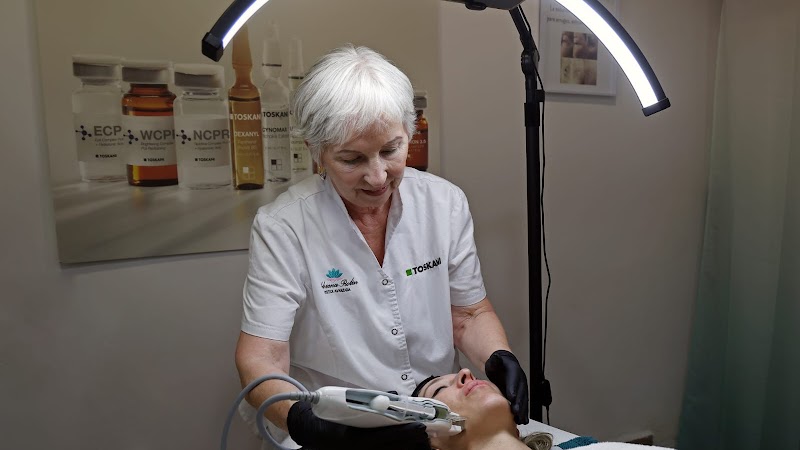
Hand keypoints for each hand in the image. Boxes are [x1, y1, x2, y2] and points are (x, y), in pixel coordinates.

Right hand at [287, 401, 431, 449]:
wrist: (305, 426)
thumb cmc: (322, 412)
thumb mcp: (342, 404)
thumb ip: (364, 401)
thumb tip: (389, 397)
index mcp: (349, 439)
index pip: (382, 438)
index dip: (402, 433)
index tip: (419, 426)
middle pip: (388, 448)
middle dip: (408, 441)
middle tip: (425, 432)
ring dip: (404, 446)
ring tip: (421, 438)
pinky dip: (394, 448)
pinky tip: (406, 444)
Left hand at [485, 349, 529, 423]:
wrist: (501, 363)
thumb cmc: (498, 362)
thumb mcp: (495, 359)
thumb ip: (496, 360)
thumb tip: (496, 358)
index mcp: (514, 370)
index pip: (514, 380)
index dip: (513, 389)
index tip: (512, 398)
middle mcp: (520, 380)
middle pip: (521, 392)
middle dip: (519, 403)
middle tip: (517, 412)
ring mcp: (520, 387)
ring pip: (523, 400)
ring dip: (522, 410)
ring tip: (520, 420)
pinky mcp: (518, 394)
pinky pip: (522, 403)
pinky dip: (522, 412)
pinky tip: (521, 420)